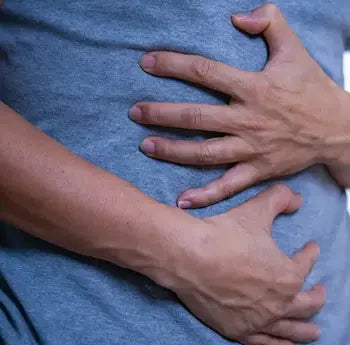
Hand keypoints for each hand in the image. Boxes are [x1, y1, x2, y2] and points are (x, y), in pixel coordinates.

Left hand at [129, 2, 349, 207]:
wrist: (338, 130)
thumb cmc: (312, 90)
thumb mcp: (294, 50)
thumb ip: (271, 23)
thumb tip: (238, 17)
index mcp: (253, 87)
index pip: (205, 72)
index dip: (173, 65)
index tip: (147, 64)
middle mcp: (248, 119)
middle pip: (196, 117)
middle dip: (161, 114)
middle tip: (135, 113)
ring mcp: (251, 148)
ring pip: (204, 153)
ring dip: (173, 151)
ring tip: (146, 146)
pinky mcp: (258, 171)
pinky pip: (227, 186)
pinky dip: (205, 195)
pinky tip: (182, 200)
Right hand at [166, 185, 324, 344]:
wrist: (189, 256)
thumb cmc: (224, 234)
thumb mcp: (256, 210)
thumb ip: (280, 199)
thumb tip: (297, 198)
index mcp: (287, 274)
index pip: (305, 263)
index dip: (310, 254)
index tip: (311, 248)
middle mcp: (278, 303)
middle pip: (306, 304)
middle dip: (316, 297)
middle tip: (320, 292)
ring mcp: (258, 320)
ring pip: (291, 330)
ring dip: (306, 330)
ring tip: (315, 332)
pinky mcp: (237, 330)